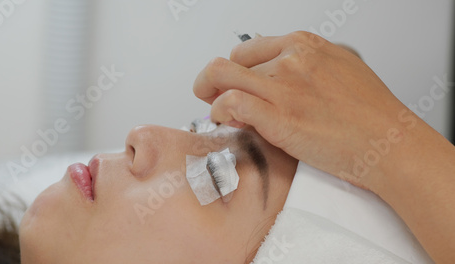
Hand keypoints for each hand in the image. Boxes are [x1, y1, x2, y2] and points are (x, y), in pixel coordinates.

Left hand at [193, 31, 418, 189]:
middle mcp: (291, 60)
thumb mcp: (338, 69)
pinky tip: (226, 122)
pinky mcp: (280, 117)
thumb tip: (274, 74)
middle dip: (214, 83)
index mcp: (304, 45)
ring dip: (213, 99)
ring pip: (222, 79)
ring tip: (220, 115)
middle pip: (229, 64)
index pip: (246, 49)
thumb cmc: (371, 112)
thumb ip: (302, 67)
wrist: (389, 142)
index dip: (233, 69)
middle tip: (213, 98)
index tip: (231, 84)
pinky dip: (219, 112)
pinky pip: (230, 103)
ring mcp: (284, 87)